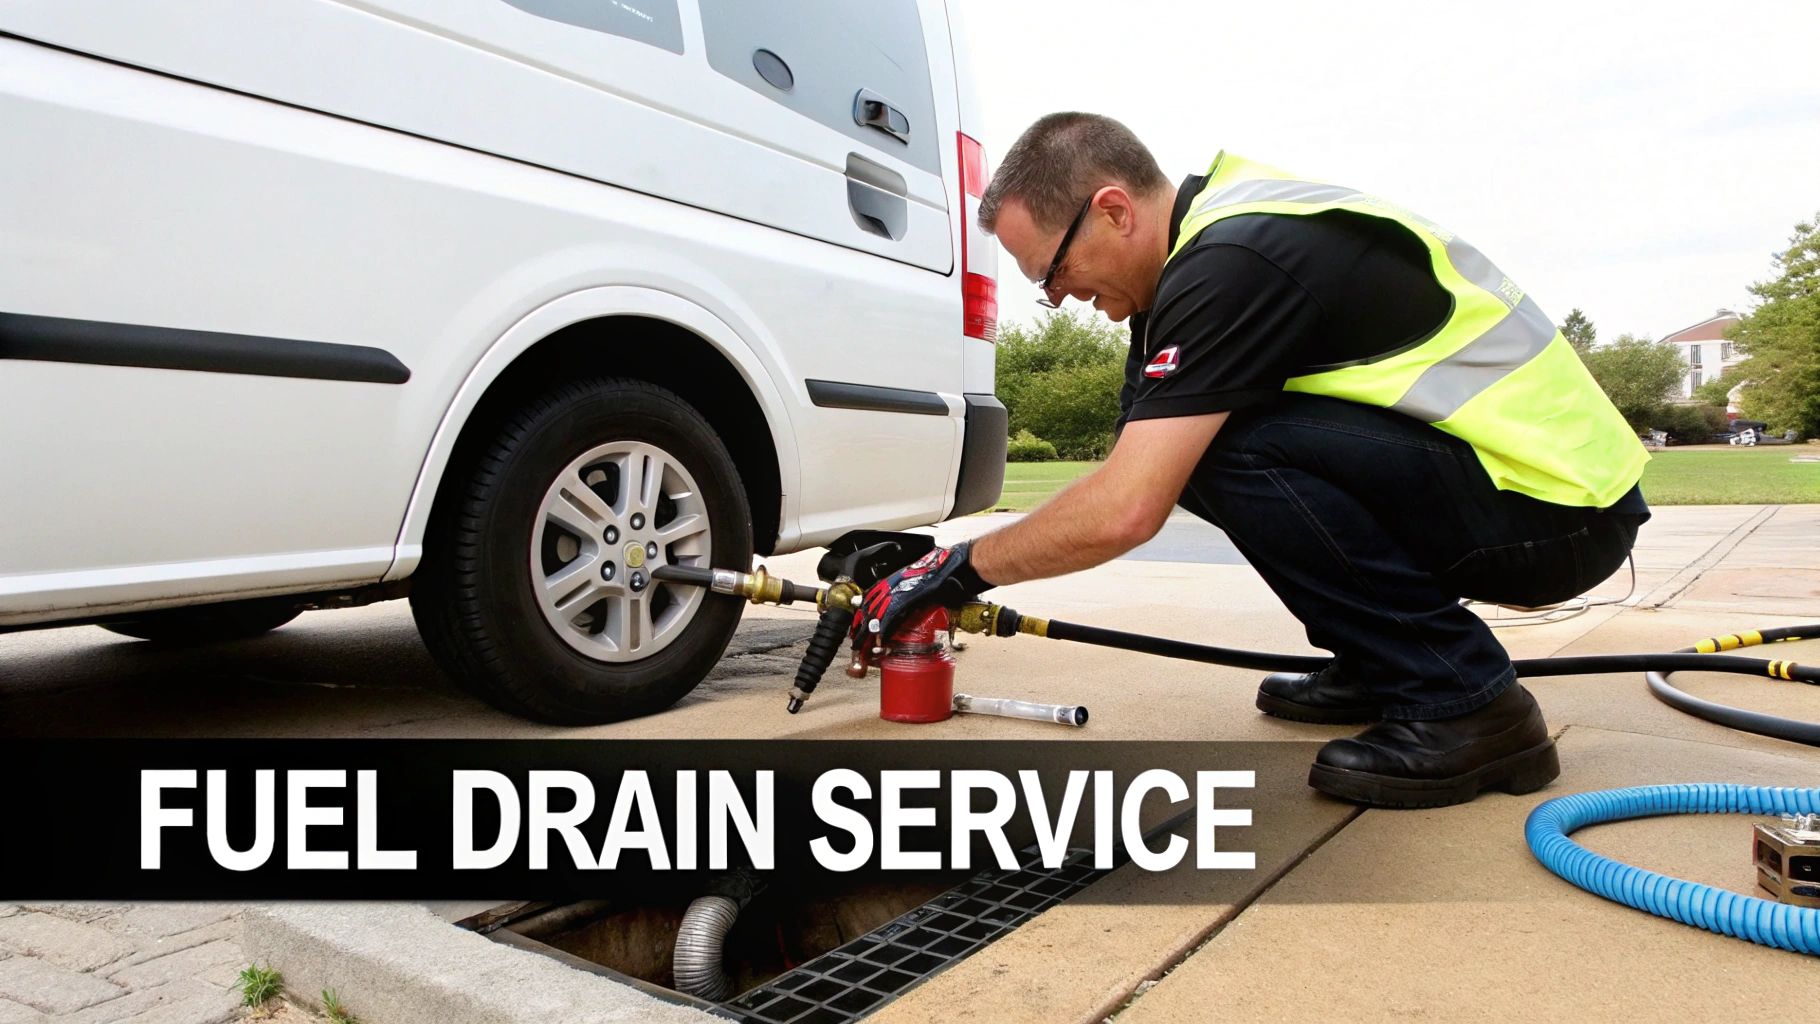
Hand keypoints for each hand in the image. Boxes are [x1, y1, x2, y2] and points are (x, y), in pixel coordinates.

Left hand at [852, 542, 991, 644]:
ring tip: (861, 647)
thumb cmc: (949, 572)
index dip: (864, 614)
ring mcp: (901, 589)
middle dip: (860, 626)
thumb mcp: (927, 587)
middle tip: (855, 642)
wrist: (961, 563)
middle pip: (869, 607)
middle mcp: (896, 582)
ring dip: (867, 633)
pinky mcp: (910, 597)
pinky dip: (884, 631)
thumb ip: (917, 599)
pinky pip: (892, 616)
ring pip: (875, 613)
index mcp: (898, 579)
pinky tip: (880, 641)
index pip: (872, 598)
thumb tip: (914, 612)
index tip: (859, 627)